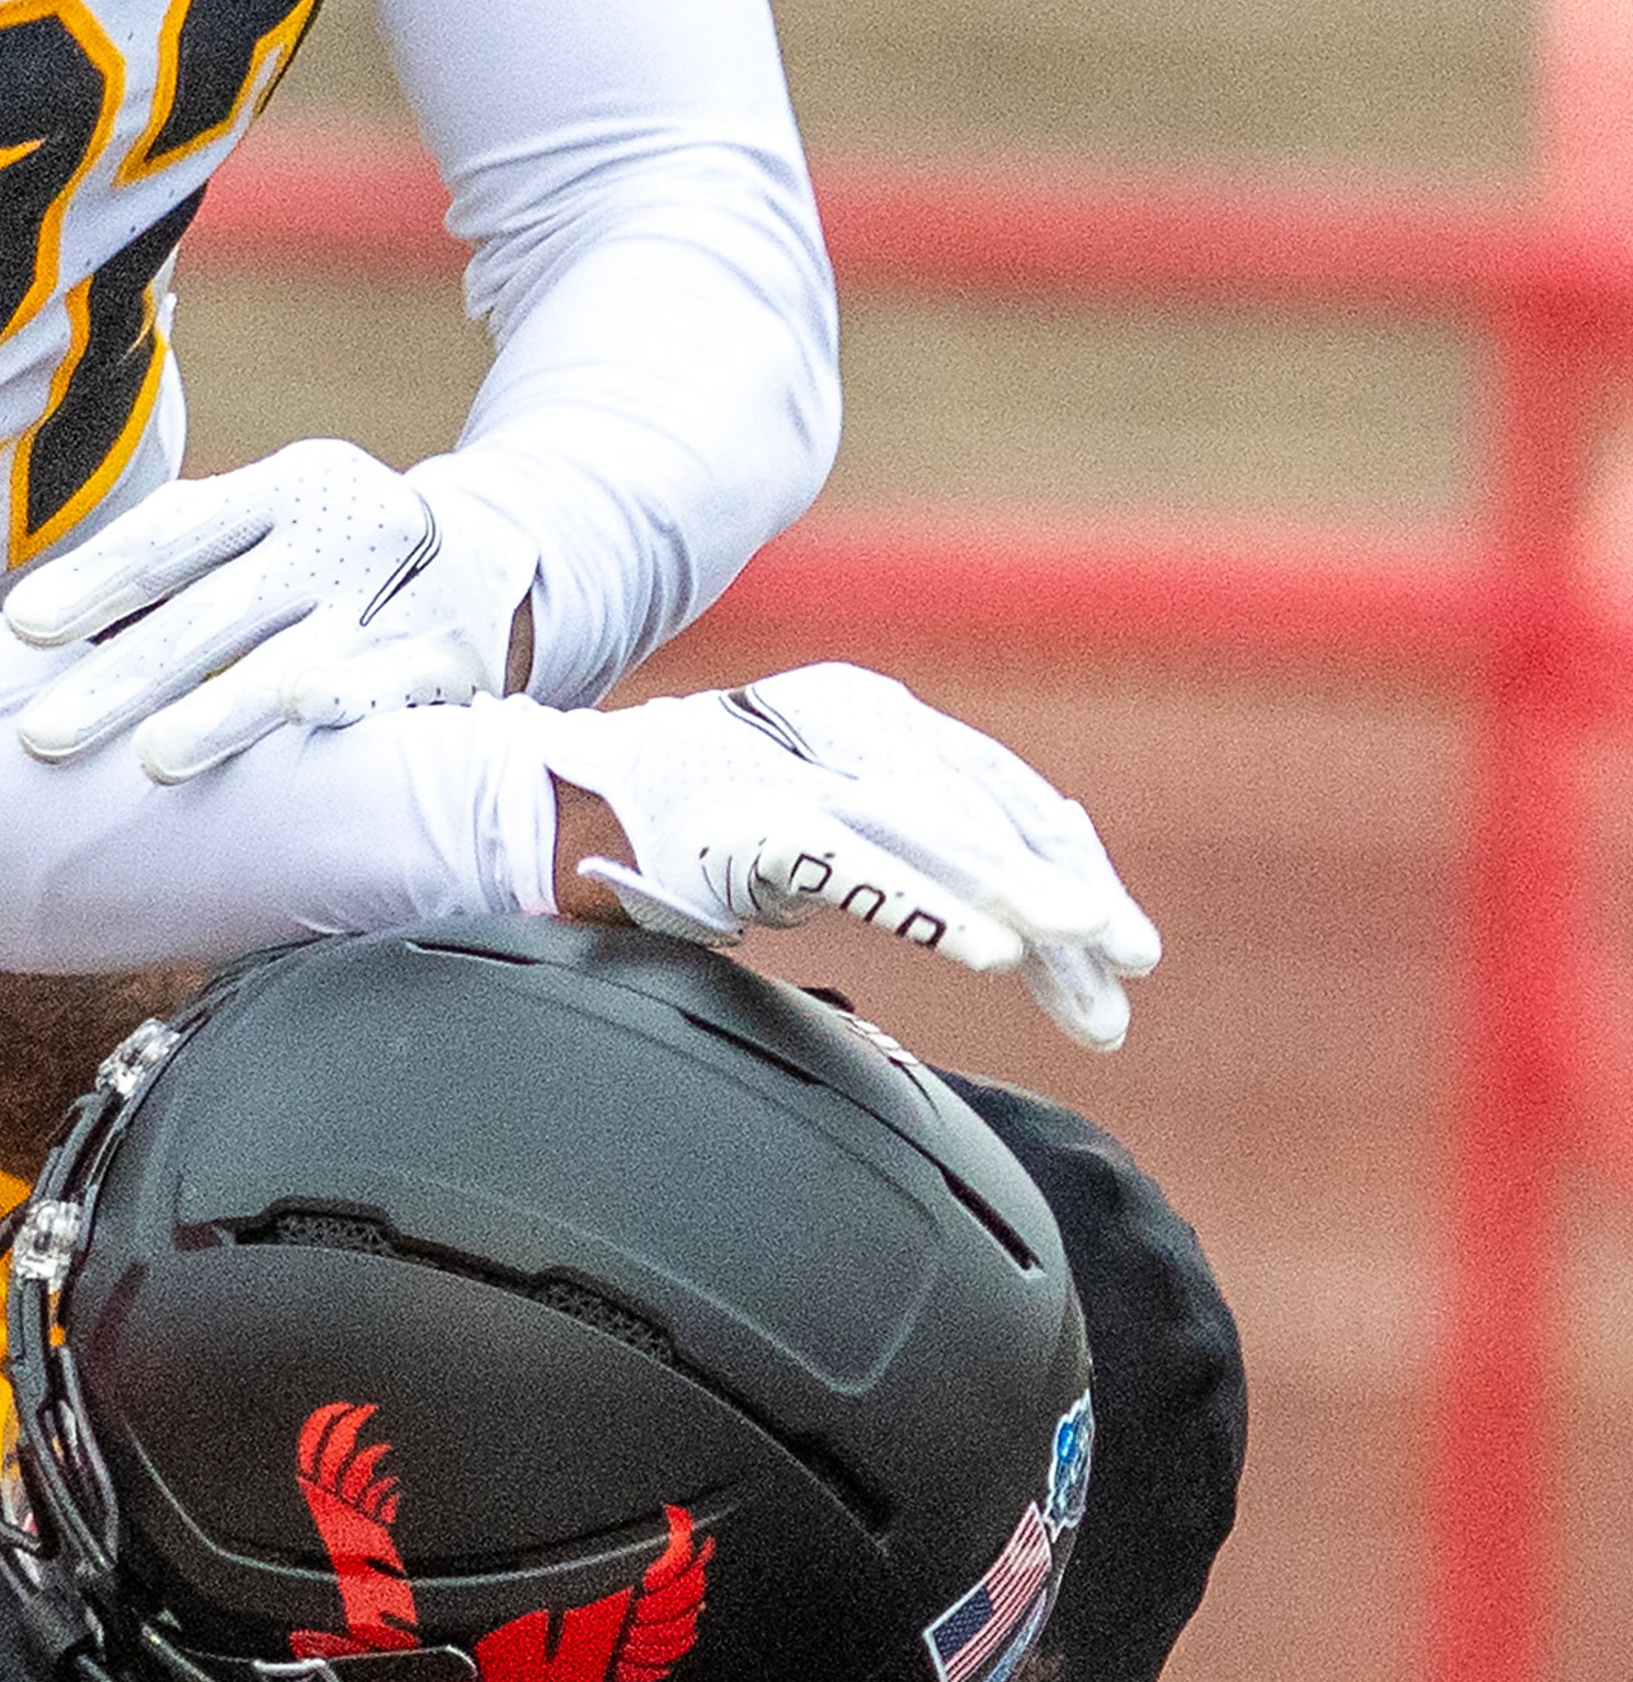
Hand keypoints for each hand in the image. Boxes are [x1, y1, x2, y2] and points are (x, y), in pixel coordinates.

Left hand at [7, 442, 535, 775]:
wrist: (496, 555)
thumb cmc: (332, 555)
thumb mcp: (268, 524)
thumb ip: (177, 557)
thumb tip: (34, 624)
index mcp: (281, 486)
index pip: (173, 535)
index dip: (97, 580)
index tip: (22, 629)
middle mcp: (336, 531)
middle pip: (215, 608)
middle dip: (125, 675)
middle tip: (43, 732)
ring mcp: (394, 592)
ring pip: (295, 653)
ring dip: (221, 708)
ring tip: (152, 759)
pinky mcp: (444, 651)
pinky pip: (391, 680)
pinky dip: (348, 695)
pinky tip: (303, 709)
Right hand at [548, 667, 1161, 1050]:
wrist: (551, 806)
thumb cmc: (685, 826)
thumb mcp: (813, 818)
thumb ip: (894, 846)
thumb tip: (1001, 921)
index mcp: (875, 712)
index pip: (1002, 791)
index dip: (1071, 864)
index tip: (1123, 948)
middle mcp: (850, 722)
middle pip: (991, 814)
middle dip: (1071, 897)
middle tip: (1130, 969)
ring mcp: (798, 768)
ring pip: (942, 837)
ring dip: (1027, 900)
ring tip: (1091, 956)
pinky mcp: (748, 822)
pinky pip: (859, 869)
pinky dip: (933, 910)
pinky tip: (995, 953)